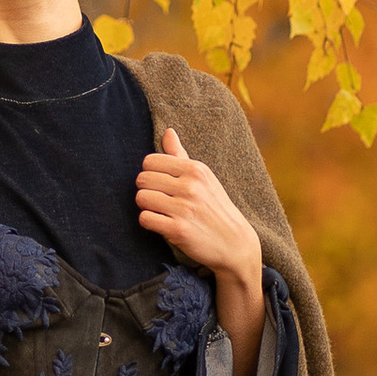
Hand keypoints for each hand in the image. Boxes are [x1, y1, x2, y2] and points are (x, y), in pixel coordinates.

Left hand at [136, 128, 265, 375]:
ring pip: (141, 198)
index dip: (149, 174)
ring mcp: (184, 208)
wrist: (235, 243)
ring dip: (146, 208)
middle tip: (159, 202)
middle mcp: (190, 185)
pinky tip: (161, 226)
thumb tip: (167, 131)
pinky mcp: (178, 230)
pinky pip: (145, 219)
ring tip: (161, 213)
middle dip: (146, 191)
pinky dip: (149, 223)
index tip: (160, 185)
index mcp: (196, 169)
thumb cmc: (215, 207)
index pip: (150, 160)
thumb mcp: (203, 178)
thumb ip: (181, 155)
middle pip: (142, 179)